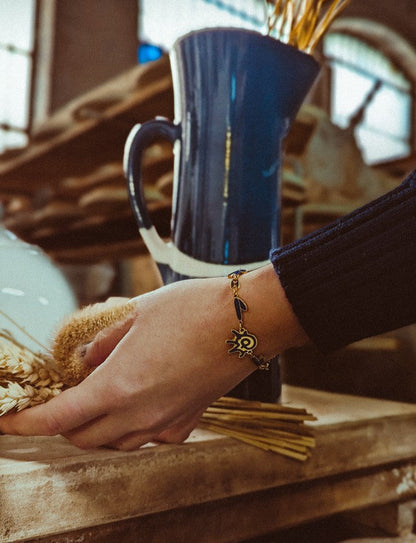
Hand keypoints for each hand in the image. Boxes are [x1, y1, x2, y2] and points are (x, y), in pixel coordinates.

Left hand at [0, 265, 306, 449]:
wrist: (247, 323)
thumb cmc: (194, 309)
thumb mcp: (136, 313)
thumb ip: (103, 342)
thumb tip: (86, 361)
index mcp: (121, 384)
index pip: (59, 418)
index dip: (26, 423)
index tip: (8, 424)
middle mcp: (140, 414)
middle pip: (83, 437)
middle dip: (62, 422)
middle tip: (62, 396)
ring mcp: (165, 423)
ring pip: (114, 442)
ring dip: (95, 426)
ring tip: (99, 396)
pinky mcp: (186, 424)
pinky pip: (145, 437)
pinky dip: (129, 425)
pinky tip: (138, 398)